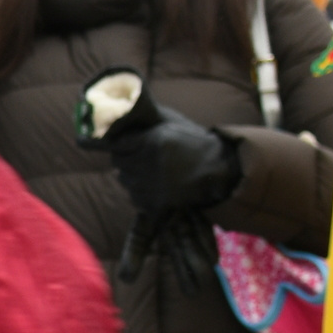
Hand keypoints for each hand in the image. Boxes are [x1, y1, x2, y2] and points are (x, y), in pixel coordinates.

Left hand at [107, 107, 239, 215]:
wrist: (218, 170)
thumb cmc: (192, 145)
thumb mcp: (168, 129)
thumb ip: (142, 131)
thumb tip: (114, 136)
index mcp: (153, 142)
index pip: (118, 146)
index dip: (120, 147)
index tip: (124, 147)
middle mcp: (151, 164)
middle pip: (120, 165)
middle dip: (126, 161)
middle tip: (139, 160)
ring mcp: (154, 186)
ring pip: (126, 182)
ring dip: (133, 177)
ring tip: (149, 173)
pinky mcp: (157, 204)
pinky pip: (135, 198)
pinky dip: (140, 193)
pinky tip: (154, 187)